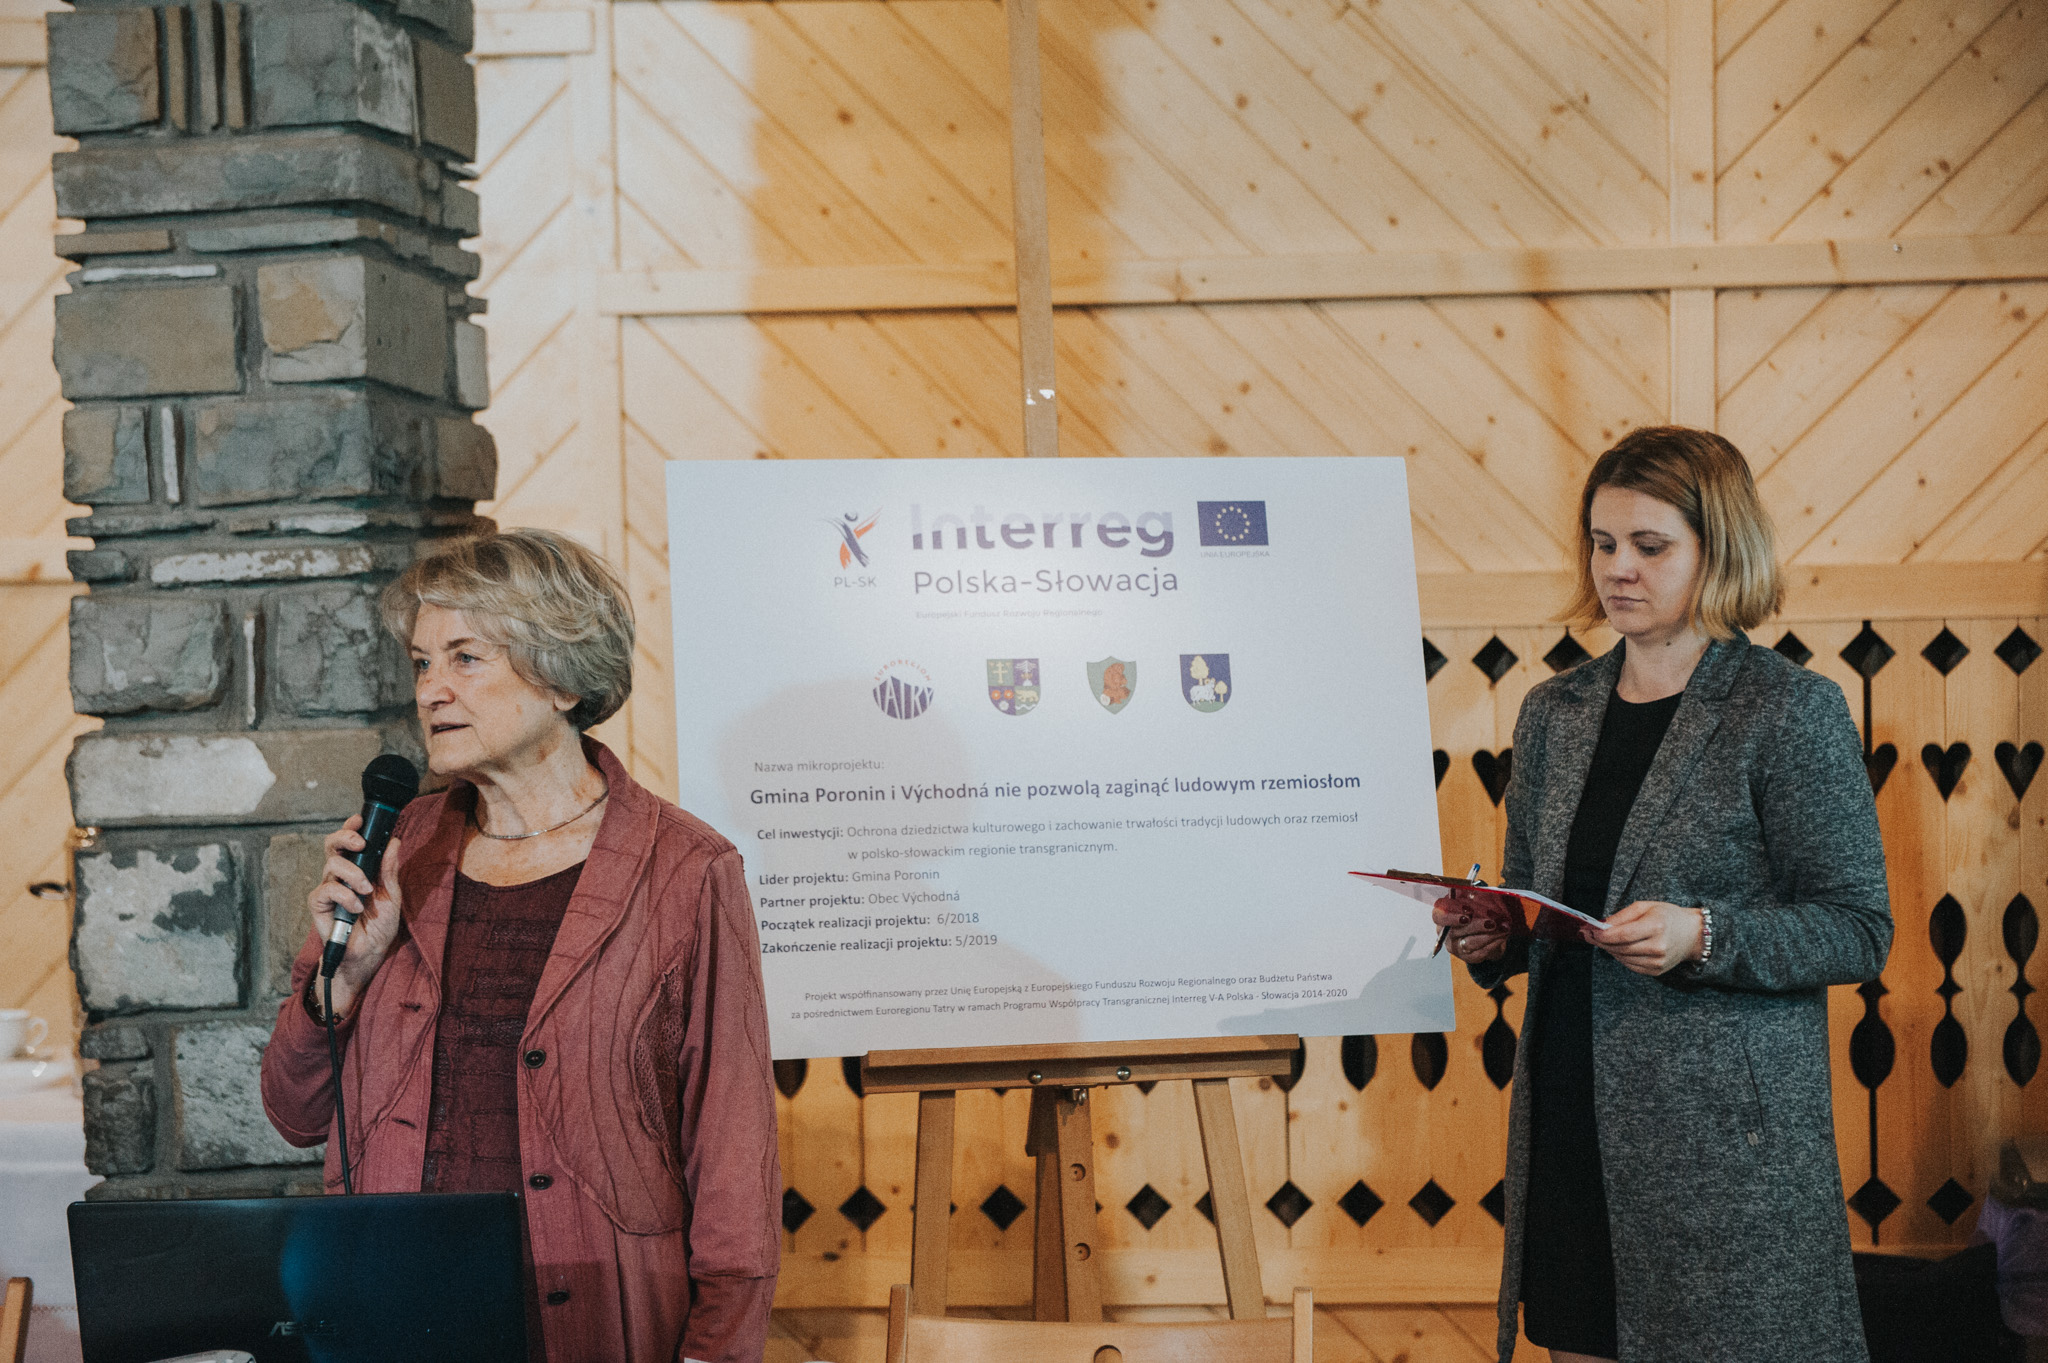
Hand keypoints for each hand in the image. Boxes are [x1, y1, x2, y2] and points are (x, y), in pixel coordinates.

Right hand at [309, 816, 405, 1014]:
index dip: (351, 828)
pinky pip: (325, 891)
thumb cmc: (380, 926)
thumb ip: (390, 870)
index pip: (350, 843)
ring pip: (331, 866)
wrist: (370, 954)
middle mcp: (340, 876)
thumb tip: (395, 842)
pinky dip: (343, 896)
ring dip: (352, 874)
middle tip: (360, 844)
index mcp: (358, 869)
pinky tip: (355, 908)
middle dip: (344, 838)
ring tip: (366, 890)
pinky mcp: (319, 906)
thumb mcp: (392, 895)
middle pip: (331, 846)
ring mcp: (329, 890)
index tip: (360, 819)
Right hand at [1432, 899, 1507, 964]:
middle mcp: (1445, 931)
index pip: (1439, 915)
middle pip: (1454, 931)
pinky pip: (1480, 952)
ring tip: (1503, 928)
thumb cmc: (1481, 908)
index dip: (1452, 914)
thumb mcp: (1481, 896)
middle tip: (1491, 922)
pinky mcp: (1468, 956)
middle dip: (1474, 926)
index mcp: (1443, 913)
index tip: (1468, 911)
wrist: (1492, 925)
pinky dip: (1494, 943)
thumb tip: (1482, 901)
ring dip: (1489, 935)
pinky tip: (1502, 935)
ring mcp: (1456, 945)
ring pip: (1469, 943)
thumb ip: (1480, 896)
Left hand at [1586, 899, 1702, 975]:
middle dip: (1601, 942)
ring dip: (1609, 949)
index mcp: (1656, 926)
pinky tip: (1618, 948)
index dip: (1602, 934)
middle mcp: (1658, 947)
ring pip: (1622, 958)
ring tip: (1603, 940)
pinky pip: (1630, 966)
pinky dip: (1620, 957)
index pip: (1621, 935)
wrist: (1692, 934)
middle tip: (1589, 935)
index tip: (1588, 930)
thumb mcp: (1645, 906)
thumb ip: (1622, 916)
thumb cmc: (1667, 916)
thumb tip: (1601, 925)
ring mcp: (1658, 962)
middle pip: (1620, 948)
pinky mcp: (1656, 971)